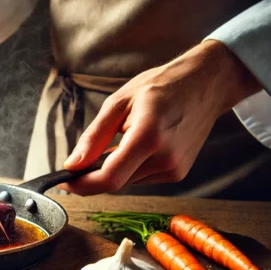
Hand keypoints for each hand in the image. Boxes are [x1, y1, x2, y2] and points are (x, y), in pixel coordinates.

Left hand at [60, 40, 261, 195]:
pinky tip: (135, 145)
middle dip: (93, 177)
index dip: (83, 185)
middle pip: (117, 183)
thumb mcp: (119, 102)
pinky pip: (142, 178)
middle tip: (79, 161)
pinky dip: (130, 168)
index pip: (110, 177)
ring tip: (117, 140)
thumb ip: (94, 136)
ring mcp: (175, 168)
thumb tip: (72, 164)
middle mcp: (165, 158)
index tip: (65, 181)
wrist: (206, 84)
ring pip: (128, 181)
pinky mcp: (179, 172)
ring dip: (113, 170)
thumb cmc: (161, 86)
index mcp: (148, 136)